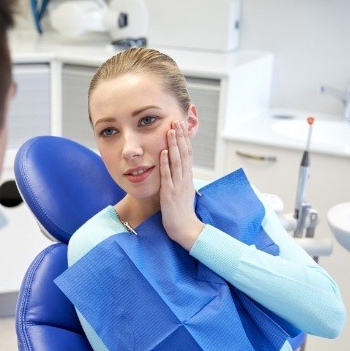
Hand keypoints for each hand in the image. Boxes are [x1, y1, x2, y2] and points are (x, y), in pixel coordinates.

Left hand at [159, 120, 204, 249]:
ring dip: (173, 145)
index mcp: (187, 178)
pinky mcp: (170, 194)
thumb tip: (180, 169)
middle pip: (184, 153)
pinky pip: (167, 176)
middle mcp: (184, 179)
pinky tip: (162, 152)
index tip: (181, 126)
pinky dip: (165, 163)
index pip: (187, 154)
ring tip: (170, 131)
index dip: (184, 139)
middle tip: (176, 121)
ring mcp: (178, 185)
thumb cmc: (182, 212)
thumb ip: (181, 180)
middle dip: (180, 137)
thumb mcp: (183, 192)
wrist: (186, 229)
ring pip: (177, 161)